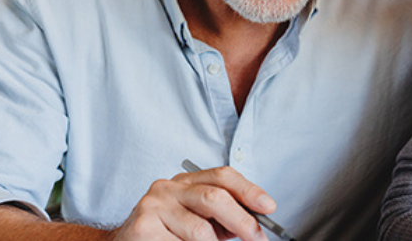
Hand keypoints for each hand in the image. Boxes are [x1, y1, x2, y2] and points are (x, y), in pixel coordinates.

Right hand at [111, 166, 275, 240]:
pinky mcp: (142, 227)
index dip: (249, 190)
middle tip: (257, 239)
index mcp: (185, 182)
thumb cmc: (166, 235)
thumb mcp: (196, 221)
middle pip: (214, 197)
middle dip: (242, 221)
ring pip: (200, 231)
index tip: (269, 207)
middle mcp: (168, 188)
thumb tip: (253, 226)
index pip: (222, 176)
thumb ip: (221, 219)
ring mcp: (153, 206)